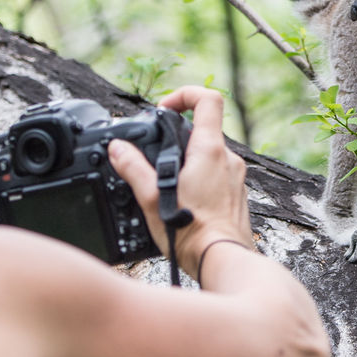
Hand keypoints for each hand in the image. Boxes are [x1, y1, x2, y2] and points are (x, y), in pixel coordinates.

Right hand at [108, 86, 251, 277]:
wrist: (223, 261)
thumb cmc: (192, 234)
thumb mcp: (153, 199)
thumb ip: (134, 169)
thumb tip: (118, 149)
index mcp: (210, 151)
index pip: (208, 100)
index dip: (185, 95)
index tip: (165, 109)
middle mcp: (229, 160)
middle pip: (205, 130)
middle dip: (179, 138)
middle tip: (158, 155)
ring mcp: (236, 178)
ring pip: (211, 156)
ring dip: (189, 163)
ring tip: (169, 186)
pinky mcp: (237, 196)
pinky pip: (218, 177)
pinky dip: (201, 181)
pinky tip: (185, 203)